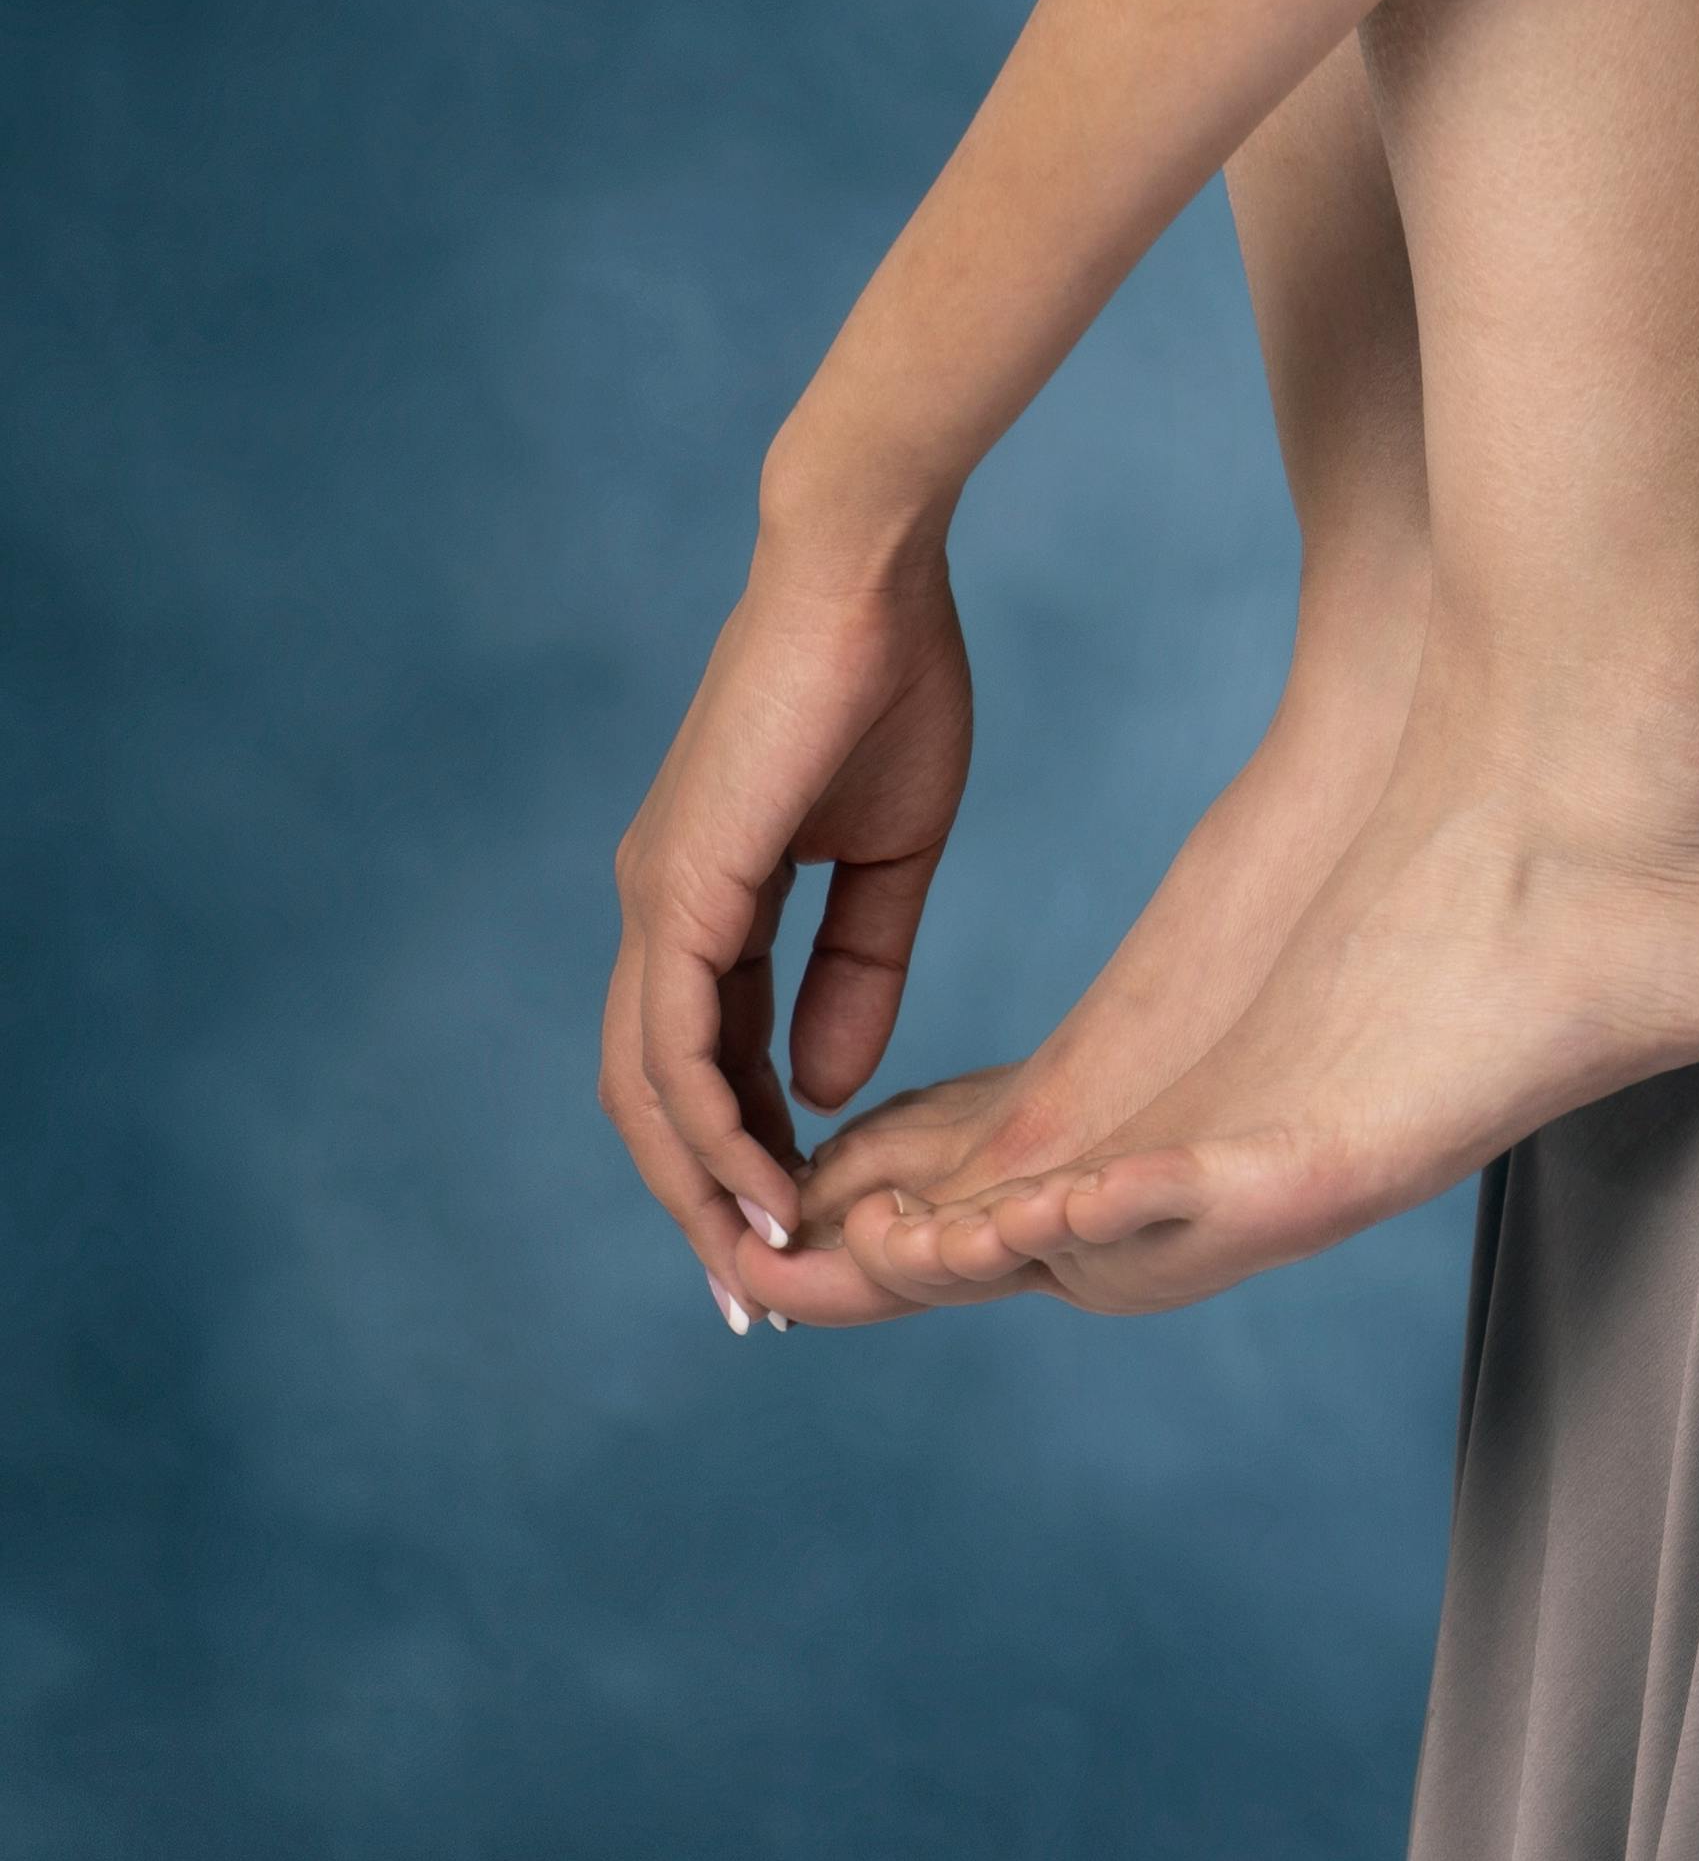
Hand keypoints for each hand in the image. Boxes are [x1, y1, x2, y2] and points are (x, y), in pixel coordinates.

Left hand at [599, 506, 975, 1311]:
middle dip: (701, 1203)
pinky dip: (713, 1131)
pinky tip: (769, 1186)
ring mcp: (657, 901)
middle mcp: (659, 909)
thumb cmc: (888, 680)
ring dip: (701, 1192)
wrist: (865, 571)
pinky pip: (676, 1050)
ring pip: (648, 1093)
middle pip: (650, 1099)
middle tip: (764, 1289)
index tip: (800, 1226)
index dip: (741, 1148)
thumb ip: (859, 967)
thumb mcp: (888, 855)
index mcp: (706, 896)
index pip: (700, 1057)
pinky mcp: (679, 891)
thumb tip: (824, 1089)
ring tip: (770, 1266)